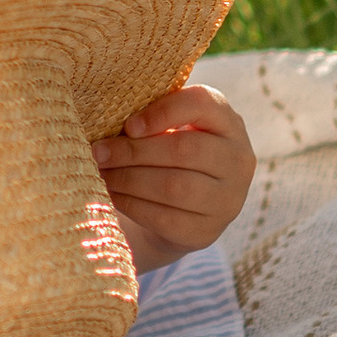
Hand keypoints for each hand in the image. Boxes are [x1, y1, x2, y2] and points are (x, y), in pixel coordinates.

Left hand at [92, 81, 255, 270]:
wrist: (185, 207)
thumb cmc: (169, 150)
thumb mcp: (168, 126)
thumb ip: (150, 116)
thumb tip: (106, 120)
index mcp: (227, 122)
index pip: (202, 105)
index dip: (163, 112)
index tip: (128, 125)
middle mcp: (238, 160)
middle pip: (185, 150)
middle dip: (134, 151)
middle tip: (98, 152)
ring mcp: (228, 200)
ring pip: (175, 187)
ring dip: (128, 179)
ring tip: (101, 172)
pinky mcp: (207, 232)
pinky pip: (165, 218)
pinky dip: (132, 205)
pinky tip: (112, 194)